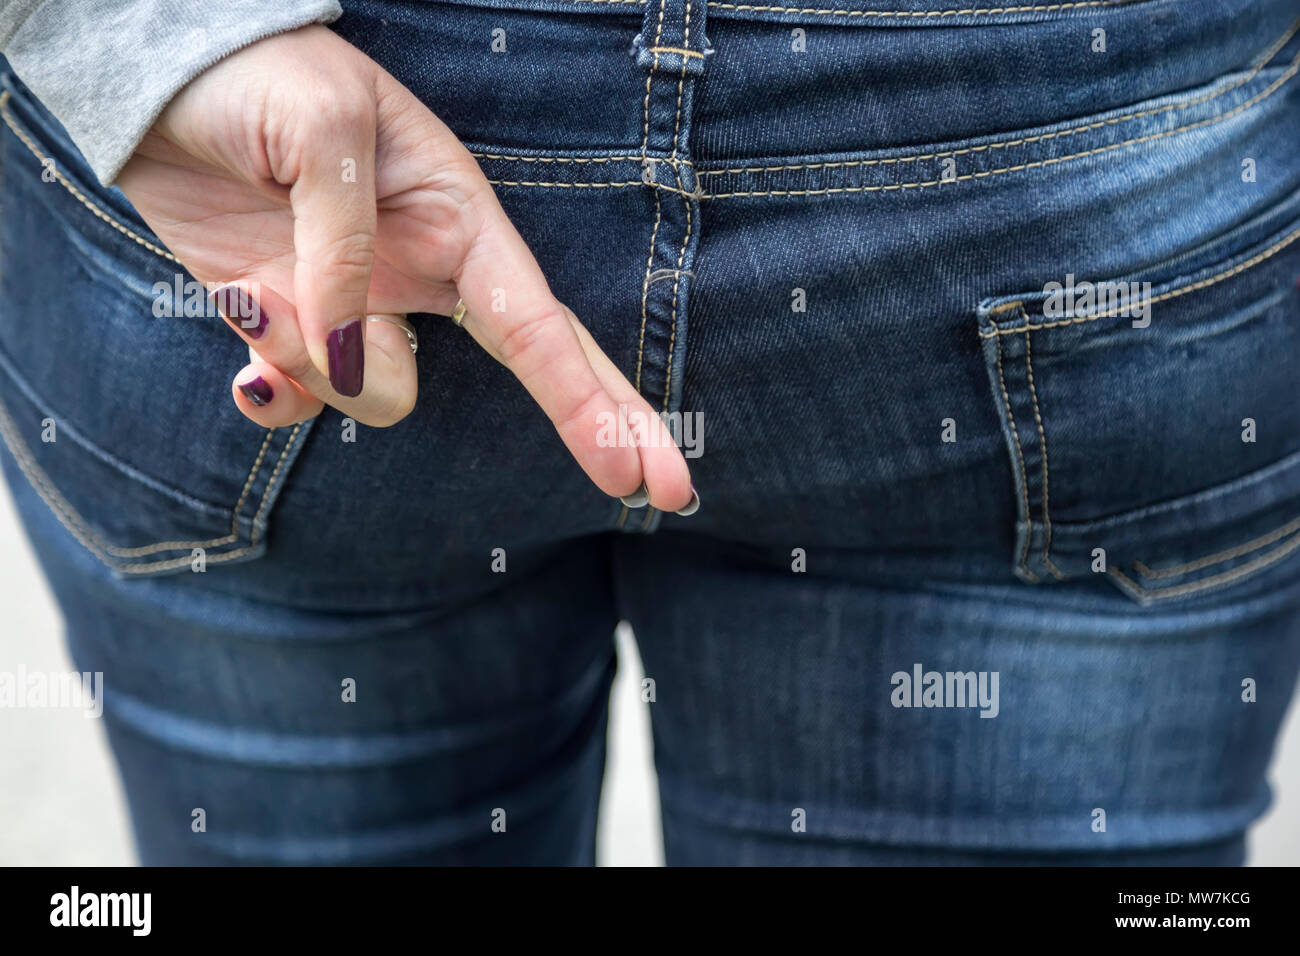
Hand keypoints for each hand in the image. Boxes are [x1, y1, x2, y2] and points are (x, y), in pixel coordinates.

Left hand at [116, 25, 692, 511]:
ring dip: (309, 359)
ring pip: (375, 396)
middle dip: (588, 428)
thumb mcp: (325, 131)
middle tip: (644, 491)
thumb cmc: (265, 74)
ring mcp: (361, 311)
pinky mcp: (295, 333)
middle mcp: (426, 275)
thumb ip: (346, 250)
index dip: (595, 405)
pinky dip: (271, 391)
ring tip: (257, 288)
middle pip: (532, 371)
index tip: (647, 474)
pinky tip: (244, 349)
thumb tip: (344, 356)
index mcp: (460, 220)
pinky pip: (302, 403)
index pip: (542, 326)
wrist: (163, 79)